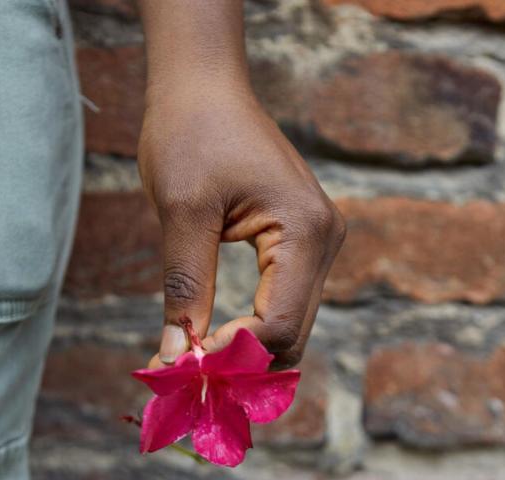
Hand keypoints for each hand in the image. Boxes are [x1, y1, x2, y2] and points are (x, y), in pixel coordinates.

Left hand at [138, 84, 344, 369]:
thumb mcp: (182, 210)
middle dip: (244, 361)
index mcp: (307, 231)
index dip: (234, 355)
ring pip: (292, 324)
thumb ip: (185, 286)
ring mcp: (320, 243)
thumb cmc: (191, 133)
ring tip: (196, 354)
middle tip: (186, 369)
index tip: (182, 362)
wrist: (206, 86)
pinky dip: (253, 325)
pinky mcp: (302, 244)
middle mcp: (326, 241)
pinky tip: (216, 333)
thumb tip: (177, 357)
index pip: (282, 325)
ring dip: (248, 348)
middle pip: (294, 334)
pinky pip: (285, 302)